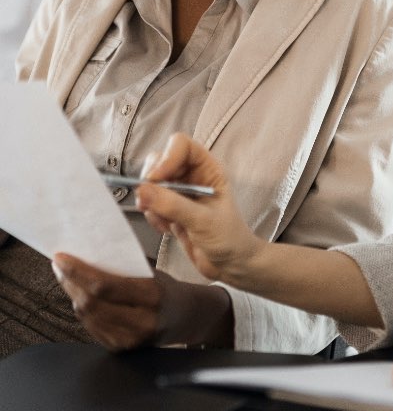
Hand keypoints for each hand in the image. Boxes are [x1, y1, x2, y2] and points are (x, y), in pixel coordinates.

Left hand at [51, 254, 233, 350]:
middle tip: (61, 267)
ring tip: (69, 279)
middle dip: (70, 283)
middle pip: (91, 303)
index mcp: (152, 295)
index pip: (104, 285)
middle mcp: (142, 321)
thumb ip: (125, 268)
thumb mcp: (153, 273)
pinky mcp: (122, 348)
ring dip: (73, 296)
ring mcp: (131, 339)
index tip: (61, 258)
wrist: (188, 318)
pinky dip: (83, 310)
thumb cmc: (168, 290)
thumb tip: (89, 255)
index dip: (77, 272)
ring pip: (87, 316)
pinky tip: (82, 298)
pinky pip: (92, 328)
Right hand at [135, 133, 262, 285]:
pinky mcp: (169, 209)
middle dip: (151, 181)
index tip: (156, 179)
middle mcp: (192, 175)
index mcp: (208, 168)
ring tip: (166, 222)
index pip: (180, 145)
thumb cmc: (229, 239)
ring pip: (150, 182)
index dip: (166, 157)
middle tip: (150, 203)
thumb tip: (143, 190)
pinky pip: (149, 202)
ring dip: (150, 201)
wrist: (230, 266)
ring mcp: (179, 192)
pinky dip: (152, 215)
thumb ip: (174, 205)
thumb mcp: (203, 221)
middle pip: (159, 160)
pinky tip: (167, 229)